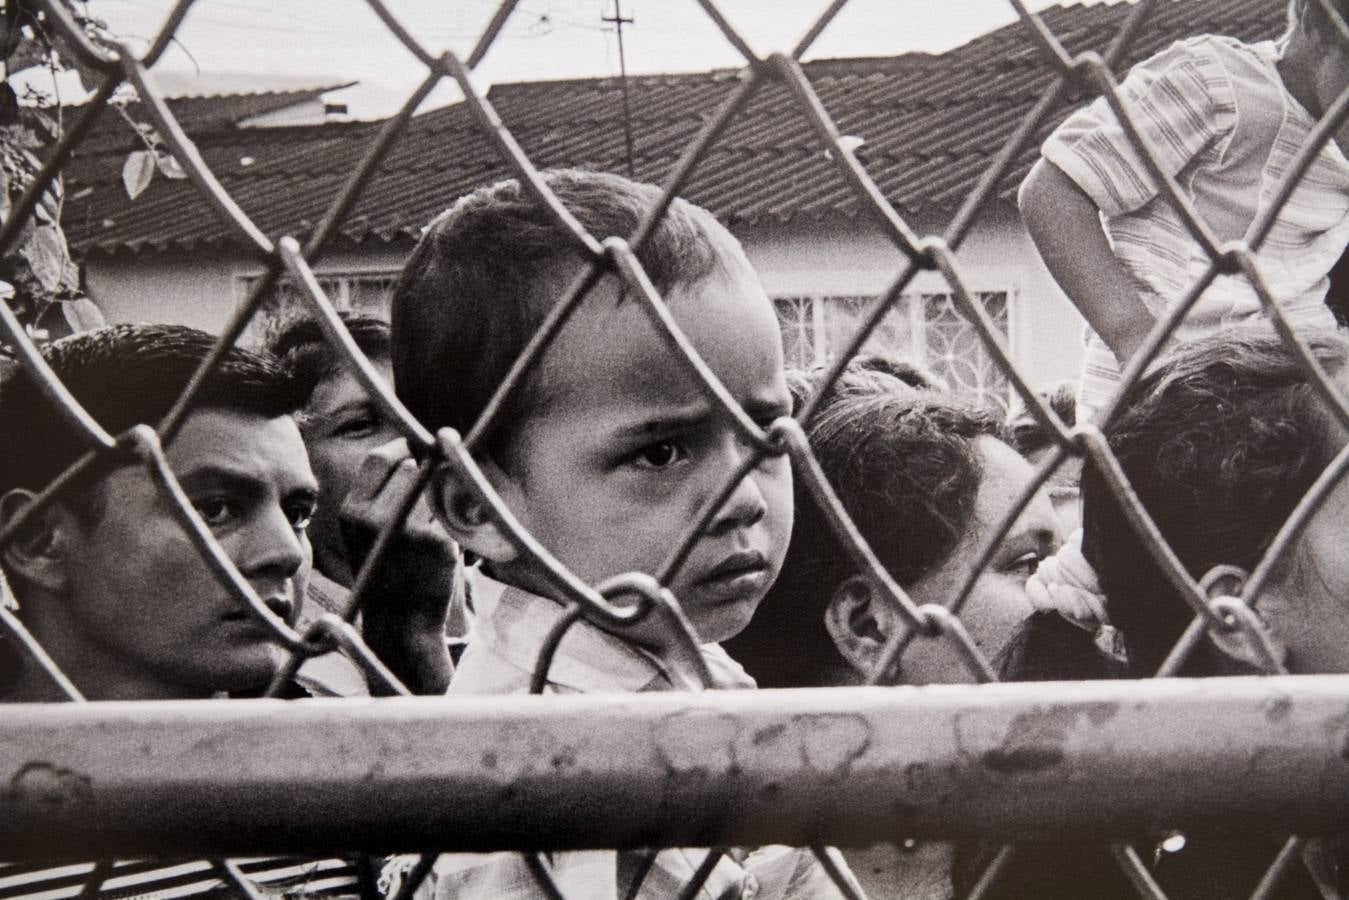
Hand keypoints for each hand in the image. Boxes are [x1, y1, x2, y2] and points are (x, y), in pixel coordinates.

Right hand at [340, 438, 458, 694]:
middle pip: (412, 468)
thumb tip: (416, 448)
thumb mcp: (364, 532)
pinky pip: (453, 512)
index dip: (402, 448)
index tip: (417, 451)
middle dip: (424, 478)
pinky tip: (441, 546)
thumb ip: (379, 493)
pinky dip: (453, 523)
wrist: (401, 626)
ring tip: (429, 530)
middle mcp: (375, 518)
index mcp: (352, 512)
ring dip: (439, 500)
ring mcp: (409, 529)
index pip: (380, 457)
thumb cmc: (386, 571)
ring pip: (435, 488)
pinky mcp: (439, 542)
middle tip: (425, 504)